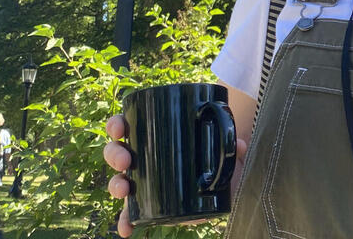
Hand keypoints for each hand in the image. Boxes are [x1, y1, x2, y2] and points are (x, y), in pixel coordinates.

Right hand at [104, 115, 248, 236]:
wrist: (228, 184)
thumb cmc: (221, 158)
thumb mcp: (229, 149)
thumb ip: (234, 145)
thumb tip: (237, 144)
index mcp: (158, 137)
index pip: (131, 126)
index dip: (117, 125)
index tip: (119, 127)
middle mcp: (147, 159)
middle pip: (120, 153)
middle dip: (115, 154)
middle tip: (125, 160)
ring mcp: (147, 183)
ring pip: (120, 181)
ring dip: (115, 185)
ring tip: (124, 189)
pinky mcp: (153, 206)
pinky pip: (132, 214)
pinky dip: (126, 221)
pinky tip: (126, 230)